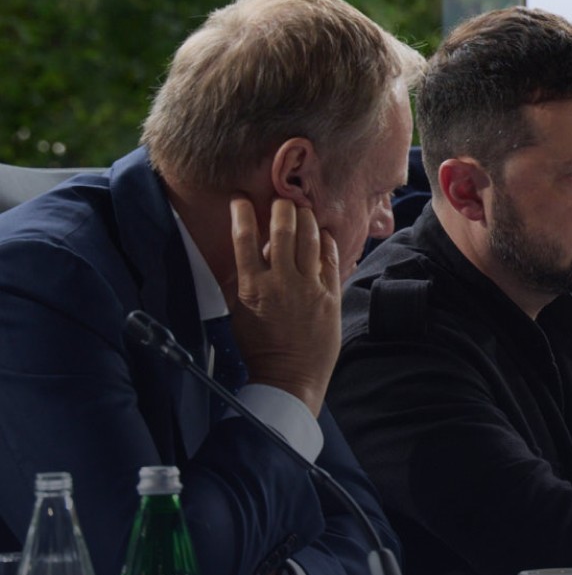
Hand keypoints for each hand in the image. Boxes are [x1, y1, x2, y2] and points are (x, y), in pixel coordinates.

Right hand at [228, 196, 340, 413]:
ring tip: (302, 208)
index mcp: (251, 285)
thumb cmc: (260, 347)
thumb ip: (241, 279)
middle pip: (282, 230)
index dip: (242, 213)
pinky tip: (323, 232)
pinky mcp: (330, 296)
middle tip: (280, 198)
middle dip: (281, 207)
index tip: (241, 199)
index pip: (243, 238)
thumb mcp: (238, 311)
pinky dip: (326, 241)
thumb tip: (249, 250)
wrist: (290, 376)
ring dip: (306, 218)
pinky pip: (330, 259)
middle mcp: (280, 282)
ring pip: (308, 239)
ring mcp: (308, 287)